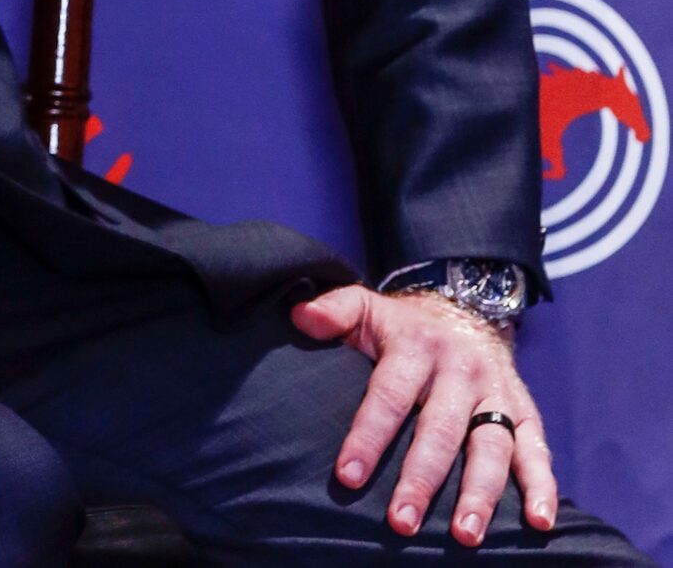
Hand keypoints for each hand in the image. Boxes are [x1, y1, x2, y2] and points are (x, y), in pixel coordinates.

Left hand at [290, 284, 556, 547]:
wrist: (465, 313)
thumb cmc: (402, 327)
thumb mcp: (367, 307)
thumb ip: (334, 310)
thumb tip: (299, 315)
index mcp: (416, 346)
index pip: (389, 394)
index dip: (369, 435)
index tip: (348, 476)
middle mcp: (460, 369)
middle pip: (441, 428)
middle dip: (421, 478)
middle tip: (401, 522)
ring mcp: (496, 392)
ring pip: (491, 445)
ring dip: (480, 493)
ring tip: (464, 535)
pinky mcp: (524, 411)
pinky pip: (537, 449)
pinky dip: (542, 485)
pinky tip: (540, 522)